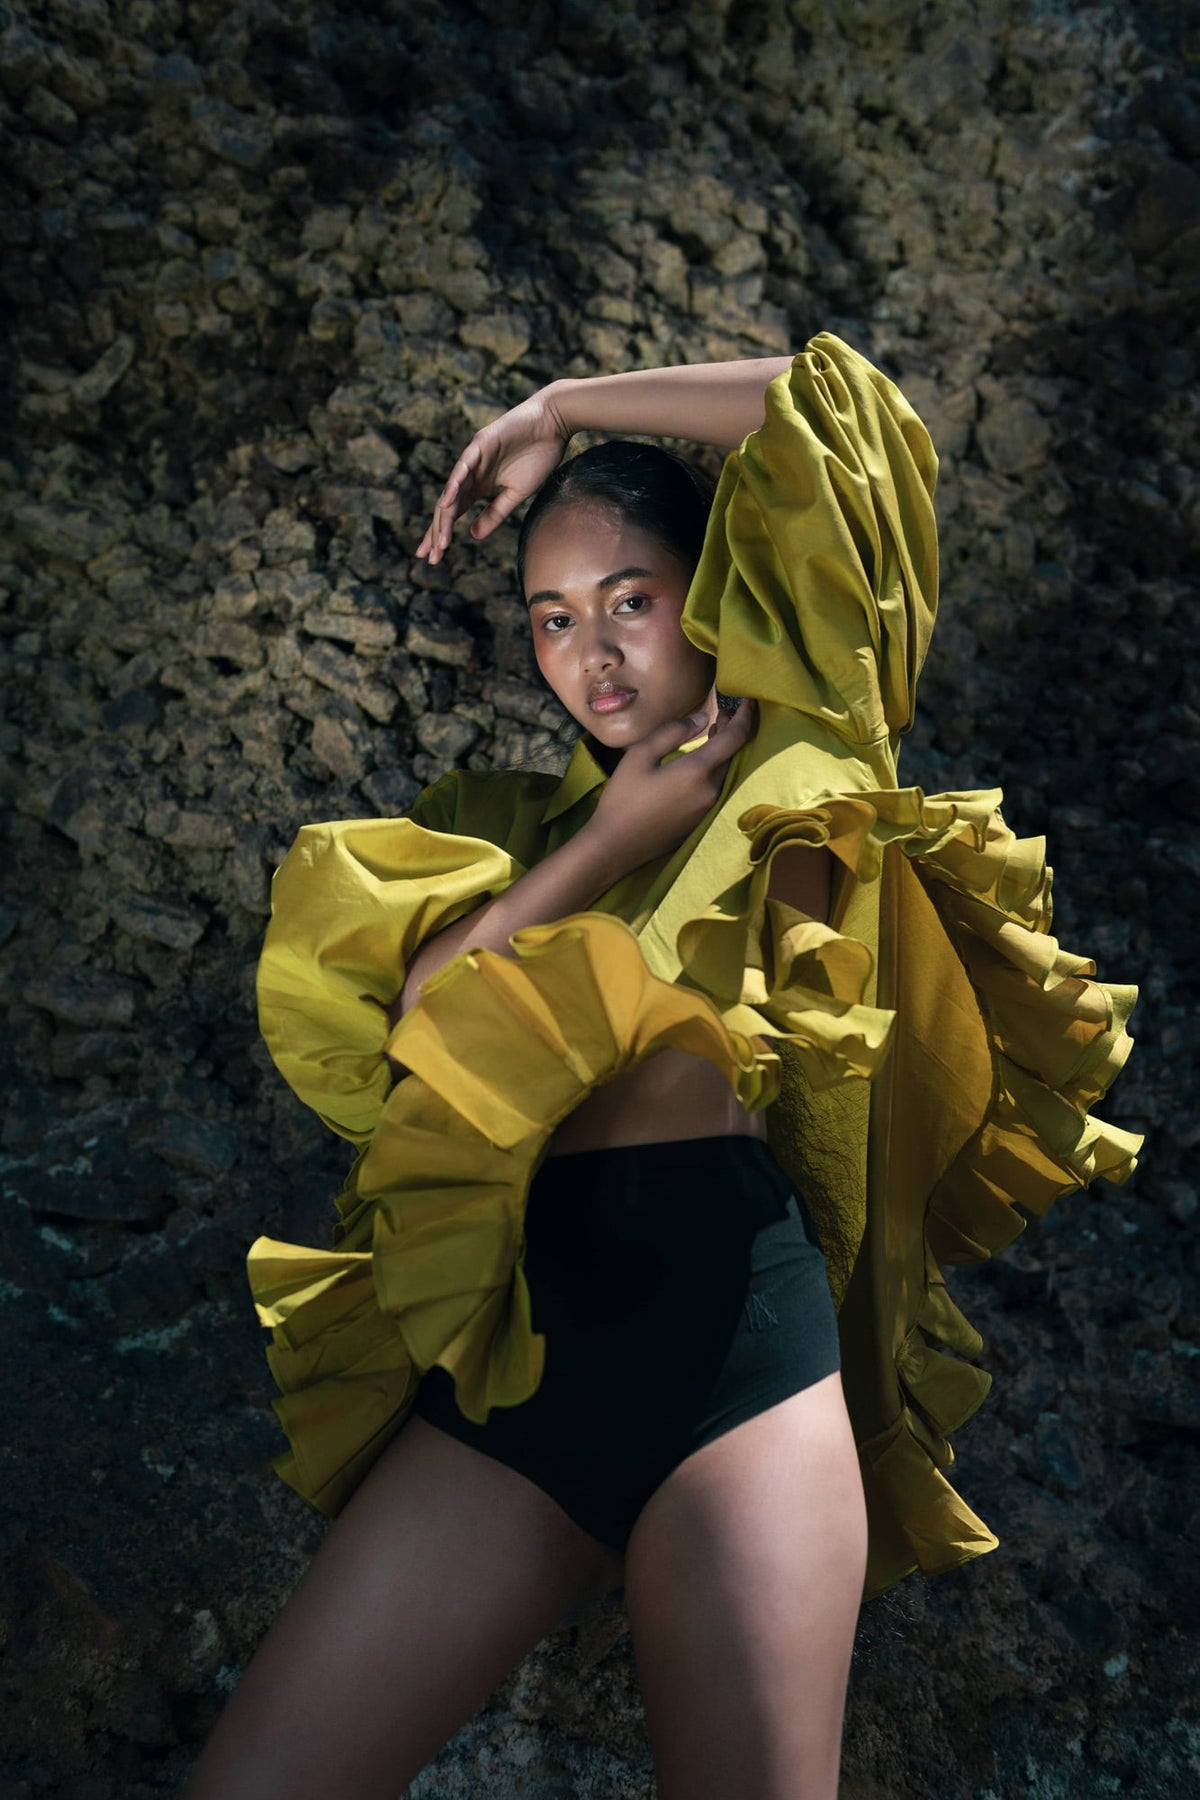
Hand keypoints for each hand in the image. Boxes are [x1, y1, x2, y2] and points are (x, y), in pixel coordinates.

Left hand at [416, 387, 570, 564]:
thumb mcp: (516, 493)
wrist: (553, 424)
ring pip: (453, 490)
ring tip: (439, 540)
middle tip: (430, 556)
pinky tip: (447, 503)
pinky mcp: (481, 443)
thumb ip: (495, 513)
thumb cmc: (538, 456)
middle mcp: (471, 473)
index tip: (434, 558)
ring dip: (445, 516)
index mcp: (479, 485)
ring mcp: (474, 458)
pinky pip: (464, 466)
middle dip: (437, 532)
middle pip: (447, 506)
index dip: (443, 534)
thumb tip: (473, 536)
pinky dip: (455, 484)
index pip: (455, 513)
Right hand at [587, 699, 757, 872]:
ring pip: (727, 771)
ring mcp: (709, 808)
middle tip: (723, 715)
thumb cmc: (623, 798)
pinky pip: (719, 787)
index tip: (750, 699)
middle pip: (734, 755)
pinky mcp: (702, 820)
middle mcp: (712, 790)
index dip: (746, 715)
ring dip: (725, 751)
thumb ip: (673, 732)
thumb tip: (702, 718)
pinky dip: (718, 768)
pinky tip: (704, 762)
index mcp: (697, 771)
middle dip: (733, 731)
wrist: (616, 846)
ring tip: (715, 733)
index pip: (735, 737)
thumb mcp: (640, 756)